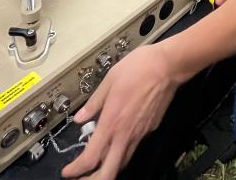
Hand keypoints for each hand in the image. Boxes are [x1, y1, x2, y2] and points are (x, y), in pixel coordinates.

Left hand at [61, 45, 179, 178]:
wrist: (168, 66)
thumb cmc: (138, 68)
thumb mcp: (109, 81)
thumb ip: (93, 103)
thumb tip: (79, 119)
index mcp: (111, 122)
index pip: (91, 157)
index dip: (77, 170)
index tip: (68, 172)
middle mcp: (125, 133)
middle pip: (109, 172)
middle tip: (81, 178)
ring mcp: (140, 134)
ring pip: (122, 162)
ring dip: (108, 168)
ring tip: (96, 164)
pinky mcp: (150, 129)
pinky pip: (132, 147)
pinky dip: (120, 151)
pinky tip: (116, 142)